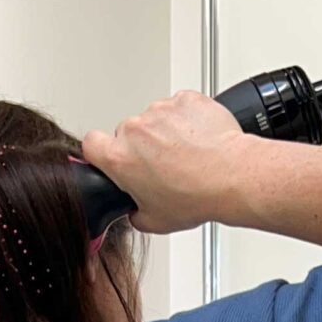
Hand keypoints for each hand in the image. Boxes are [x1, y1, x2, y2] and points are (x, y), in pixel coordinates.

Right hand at [81, 91, 245, 235]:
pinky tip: (198, 140)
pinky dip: (186, 120)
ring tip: (186, 154)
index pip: (90, 144)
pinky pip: (179, 108)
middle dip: (140, 147)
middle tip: (162, 166)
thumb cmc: (196, 196)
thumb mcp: (154, 222)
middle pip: (126, 133)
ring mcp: (160, 110)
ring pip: (154, 119)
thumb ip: (134, 212)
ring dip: (165, 133)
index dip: (99, 152)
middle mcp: (135, 129)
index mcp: (120, 158)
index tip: (109, 157)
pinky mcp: (185, 99)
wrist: (230, 176)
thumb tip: (135, 209)